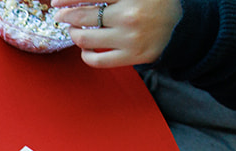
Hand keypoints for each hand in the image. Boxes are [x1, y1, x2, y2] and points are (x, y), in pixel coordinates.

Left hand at [51, 0, 179, 66]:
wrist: (179, 25)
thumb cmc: (151, 3)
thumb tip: (75, 0)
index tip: (56, 2)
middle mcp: (131, 15)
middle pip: (84, 17)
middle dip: (66, 16)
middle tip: (60, 16)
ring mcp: (131, 38)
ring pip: (85, 39)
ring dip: (74, 34)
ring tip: (74, 30)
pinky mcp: (132, 56)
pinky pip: (96, 60)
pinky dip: (85, 54)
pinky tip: (85, 47)